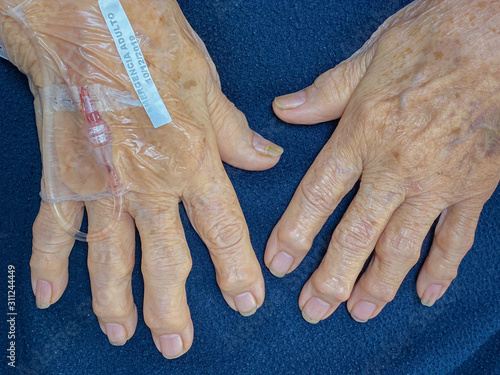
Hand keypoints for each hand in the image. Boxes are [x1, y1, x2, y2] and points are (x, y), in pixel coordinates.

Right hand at [0, 0, 281, 356]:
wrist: (91, 24)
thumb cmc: (153, 49)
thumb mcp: (210, 88)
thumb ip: (237, 134)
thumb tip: (267, 158)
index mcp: (193, 161)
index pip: (223, 232)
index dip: (238, 272)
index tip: (246, 301)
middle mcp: (150, 184)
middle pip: (165, 260)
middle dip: (172, 307)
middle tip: (177, 343)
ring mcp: (103, 186)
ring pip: (110, 258)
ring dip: (116, 301)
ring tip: (122, 332)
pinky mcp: (64, 177)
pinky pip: (54, 229)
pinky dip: (49, 263)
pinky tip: (50, 292)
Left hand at [265, 0, 499, 323]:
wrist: (499, 33)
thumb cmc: (432, 39)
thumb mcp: (368, 58)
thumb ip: (323, 94)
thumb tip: (283, 110)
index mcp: (362, 134)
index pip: (318, 195)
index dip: (295, 233)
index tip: (278, 264)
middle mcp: (395, 167)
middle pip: (355, 234)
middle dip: (331, 277)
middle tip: (313, 309)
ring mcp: (437, 182)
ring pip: (401, 246)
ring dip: (377, 284)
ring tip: (358, 312)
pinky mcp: (475, 186)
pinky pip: (457, 238)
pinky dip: (442, 269)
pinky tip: (426, 293)